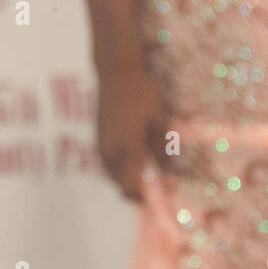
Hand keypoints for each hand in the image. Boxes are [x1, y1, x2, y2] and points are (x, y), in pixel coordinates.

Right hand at [96, 64, 167, 202]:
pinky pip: (110, 167)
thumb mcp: (159, 120)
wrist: (115, 74)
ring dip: (131, 181)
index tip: (168, 189)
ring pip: (116, 178)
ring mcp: (102, 149)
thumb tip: (166, 171)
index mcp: (126, 150)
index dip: (150, 195)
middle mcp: (110, 154)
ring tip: (151, 172)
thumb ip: (161, 148)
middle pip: (123, 188)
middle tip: (163, 183)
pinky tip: (137, 162)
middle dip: (141, 191)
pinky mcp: (99, 143)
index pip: (134, 187)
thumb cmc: (141, 93)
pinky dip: (123, 171)